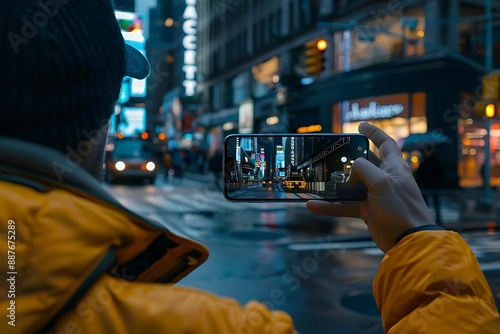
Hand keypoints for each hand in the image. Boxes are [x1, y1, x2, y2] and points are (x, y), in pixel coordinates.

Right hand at [306, 122, 434, 252]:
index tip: (361, 125)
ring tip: (316, 182)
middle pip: (363, 164)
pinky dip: (330, 206)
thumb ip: (363, 169)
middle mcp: (385, 179)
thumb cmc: (400, 207)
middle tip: (330, 156)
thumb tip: (350, 172)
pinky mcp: (367, 211)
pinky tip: (314, 206)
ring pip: (350, 186)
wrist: (408, 241)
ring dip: (334, 186)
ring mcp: (375, 195)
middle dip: (347, 160)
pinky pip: (345, 205)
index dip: (374, 133)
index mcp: (394, 167)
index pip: (385, 143)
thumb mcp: (381, 182)